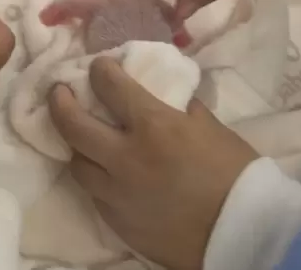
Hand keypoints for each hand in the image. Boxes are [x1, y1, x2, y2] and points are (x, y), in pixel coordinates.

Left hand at [49, 58, 257, 269]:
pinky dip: (97, 180)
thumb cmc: (235, 174)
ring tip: (82, 140)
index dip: (100, 70)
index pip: (110, 86)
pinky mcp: (117, 221)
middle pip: (72, 124)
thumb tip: (169, 101)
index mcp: (152, 125)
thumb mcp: (212, 127)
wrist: (242, 233)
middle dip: (59, 101)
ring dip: (77, 146)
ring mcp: (116, 192)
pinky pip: (95, 194)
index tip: (99, 66)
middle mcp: (124, 157)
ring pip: (77, 163)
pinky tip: (107, 176)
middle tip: (58, 92)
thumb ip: (182, 110)